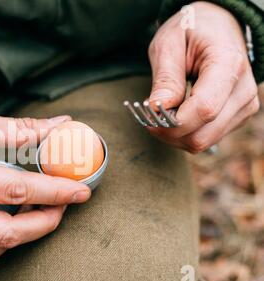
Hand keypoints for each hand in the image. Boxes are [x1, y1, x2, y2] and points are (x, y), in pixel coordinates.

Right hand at [0, 108, 90, 256]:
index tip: (81, 191)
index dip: (54, 193)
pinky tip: (2, 214)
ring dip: (23, 231)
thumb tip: (59, 128)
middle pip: (7, 234)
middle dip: (46, 223)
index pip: (14, 192)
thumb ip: (18, 131)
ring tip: (36, 208)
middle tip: (64, 206)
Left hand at [148, 1, 259, 152]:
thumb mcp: (168, 44)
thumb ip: (166, 79)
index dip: (172, 121)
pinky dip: (183, 134)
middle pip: (202, 135)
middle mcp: (243, 90)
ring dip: (174, 135)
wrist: (216, 27)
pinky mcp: (237, 117)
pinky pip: (205, 139)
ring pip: (202, 142)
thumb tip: (157, 109)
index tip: (148, 114)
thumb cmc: (190, 31)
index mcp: (228, 64)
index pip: (204, 109)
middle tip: (148, 114)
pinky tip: (175, 114)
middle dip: (168, 132)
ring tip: (161, 112)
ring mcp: (243, 106)